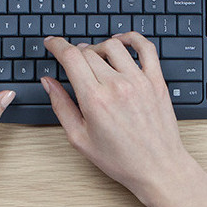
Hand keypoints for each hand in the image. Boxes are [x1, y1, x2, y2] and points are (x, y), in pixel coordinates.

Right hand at [41, 33, 206, 206]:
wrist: (157, 168)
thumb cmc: (120, 159)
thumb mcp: (80, 139)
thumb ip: (61, 106)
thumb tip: (48, 82)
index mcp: (94, 99)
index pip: (71, 57)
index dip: (57, 45)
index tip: (52, 43)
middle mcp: (116, 85)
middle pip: (88, 51)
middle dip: (76, 52)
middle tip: (73, 62)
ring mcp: (139, 80)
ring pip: (113, 46)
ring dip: (99, 47)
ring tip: (95, 59)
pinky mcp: (156, 80)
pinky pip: (146, 48)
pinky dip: (132, 38)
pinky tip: (123, 41)